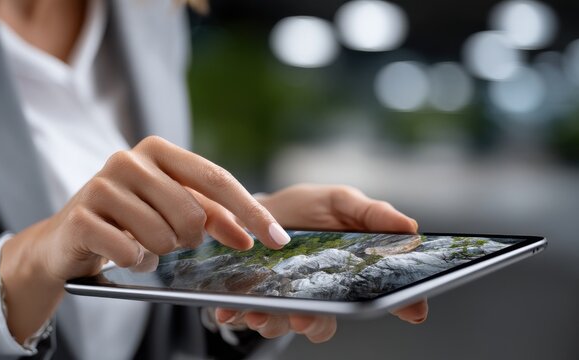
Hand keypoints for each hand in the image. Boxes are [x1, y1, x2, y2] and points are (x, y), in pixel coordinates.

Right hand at [0, 136, 289, 341]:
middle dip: (190, 238)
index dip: (251, 211)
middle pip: (193, 213)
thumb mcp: (174, 211)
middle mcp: (130, 159)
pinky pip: (130, 252)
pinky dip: (135, 262)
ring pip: (163, 236)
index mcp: (159, 150)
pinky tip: (123, 255)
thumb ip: (214, 217)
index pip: (217, 179)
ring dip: (159, 252)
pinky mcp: (82, 215)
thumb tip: (249, 235)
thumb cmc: (130, 220)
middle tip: (173, 240)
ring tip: (142, 244)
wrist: (69, 238)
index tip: (278, 239)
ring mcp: (103, 184)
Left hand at [216, 184, 427, 342]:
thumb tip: (410, 227)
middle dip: (314, 322)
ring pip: (282, 325)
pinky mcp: (251, 301)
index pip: (374, 296)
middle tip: (305, 316)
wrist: (254, 209)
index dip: (399, 306)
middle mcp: (316, 296)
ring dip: (271, 322)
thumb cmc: (303, 208)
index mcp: (344, 276)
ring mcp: (283, 301)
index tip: (410, 310)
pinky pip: (245, 316)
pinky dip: (236, 315)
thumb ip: (371, 214)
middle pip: (325, 322)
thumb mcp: (339, 201)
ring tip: (259, 311)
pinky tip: (228, 310)